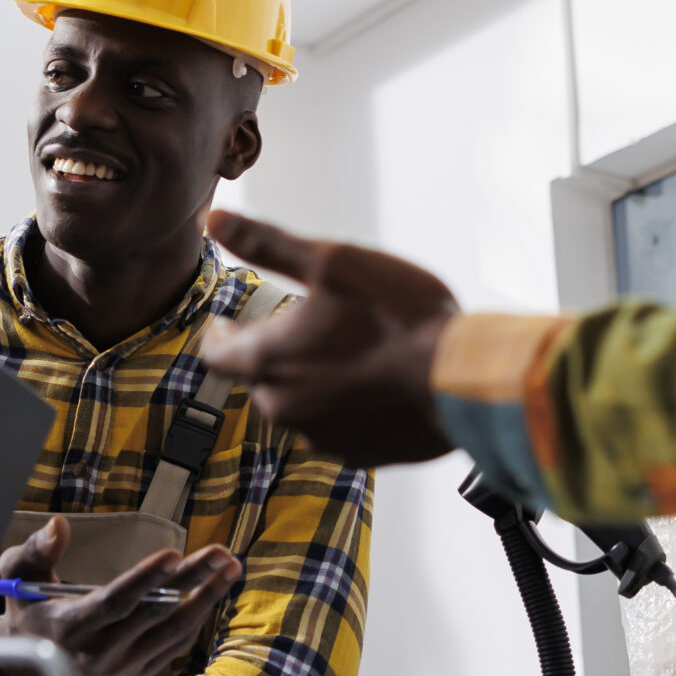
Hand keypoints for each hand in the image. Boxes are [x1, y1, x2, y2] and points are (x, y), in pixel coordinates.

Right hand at [0, 517, 241, 675]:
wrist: (32, 659)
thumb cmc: (30, 605)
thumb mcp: (18, 573)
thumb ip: (36, 548)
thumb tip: (58, 524)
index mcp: (70, 627)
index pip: (115, 603)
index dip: (145, 580)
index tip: (174, 554)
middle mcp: (98, 653)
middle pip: (154, 613)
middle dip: (192, 580)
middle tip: (221, 554)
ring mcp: (121, 667)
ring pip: (172, 631)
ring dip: (206, 598)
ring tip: (229, 568)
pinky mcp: (137, 672)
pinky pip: (174, 643)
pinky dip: (195, 616)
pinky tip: (211, 590)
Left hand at [201, 209, 459, 467]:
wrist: (460, 381)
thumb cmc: (397, 315)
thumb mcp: (332, 261)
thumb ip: (269, 244)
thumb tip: (215, 219)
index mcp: (268, 360)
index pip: (216, 355)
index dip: (219, 336)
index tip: (225, 324)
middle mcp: (284, 407)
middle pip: (262, 379)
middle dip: (276, 354)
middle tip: (305, 328)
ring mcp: (322, 437)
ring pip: (301, 406)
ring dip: (313, 382)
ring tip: (348, 354)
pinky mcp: (360, 456)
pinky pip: (340, 428)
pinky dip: (348, 406)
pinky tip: (377, 385)